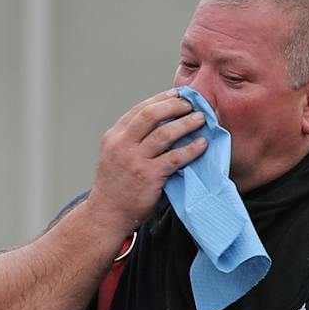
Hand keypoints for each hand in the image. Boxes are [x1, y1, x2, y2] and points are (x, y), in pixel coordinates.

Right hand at [86, 90, 208, 231]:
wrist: (106, 215)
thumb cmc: (116, 187)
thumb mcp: (115, 156)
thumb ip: (132, 140)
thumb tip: (163, 124)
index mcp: (114, 136)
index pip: (140, 109)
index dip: (162, 99)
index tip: (179, 95)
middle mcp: (122, 145)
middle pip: (151, 114)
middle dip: (175, 105)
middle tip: (192, 104)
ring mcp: (134, 160)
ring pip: (164, 133)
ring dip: (186, 123)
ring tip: (201, 119)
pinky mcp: (148, 176)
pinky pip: (174, 157)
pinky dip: (191, 148)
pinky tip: (202, 144)